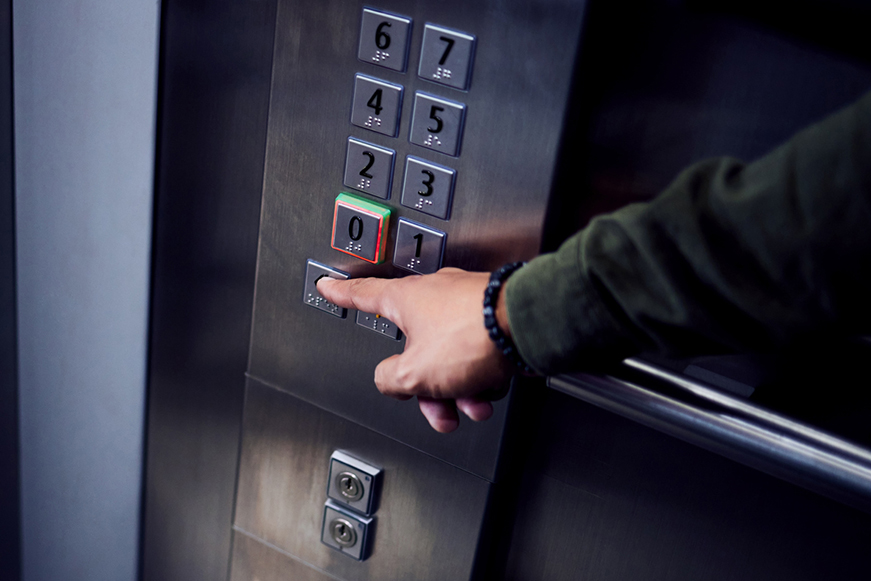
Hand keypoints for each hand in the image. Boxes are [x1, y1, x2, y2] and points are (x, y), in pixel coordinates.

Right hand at [316, 268, 514, 432]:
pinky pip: (475, 354)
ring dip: (458, 389)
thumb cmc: (472, 335)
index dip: (341, 294)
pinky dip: (480, 376)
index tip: (328, 286)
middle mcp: (435, 297)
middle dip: (426, 386)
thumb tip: (390, 380)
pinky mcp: (492, 318)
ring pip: (449, 357)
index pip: (362, 295)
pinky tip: (490, 388)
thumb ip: (390, 379)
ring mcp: (465, 306)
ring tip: (472, 404)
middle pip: (415, 348)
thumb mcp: (413, 372)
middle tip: (435, 407)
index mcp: (406, 299)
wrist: (526, 327)